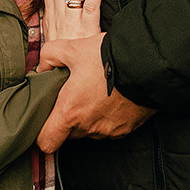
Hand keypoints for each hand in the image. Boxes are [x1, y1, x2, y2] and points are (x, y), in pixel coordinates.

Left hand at [36, 34, 154, 152]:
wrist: (148, 64)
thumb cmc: (108, 57)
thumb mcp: (72, 48)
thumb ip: (49, 56)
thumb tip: (42, 68)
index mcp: (70, 112)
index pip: (46, 142)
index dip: (41, 132)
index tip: (45, 119)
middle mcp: (88, 127)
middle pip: (68, 134)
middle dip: (67, 118)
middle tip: (72, 95)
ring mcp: (109, 131)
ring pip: (89, 130)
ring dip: (88, 117)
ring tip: (95, 92)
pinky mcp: (126, 129)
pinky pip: (109, 128)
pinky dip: (107, 117)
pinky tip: (112, 97)